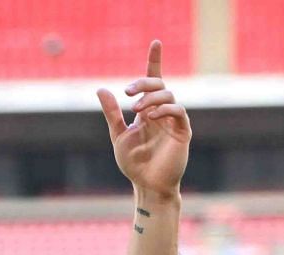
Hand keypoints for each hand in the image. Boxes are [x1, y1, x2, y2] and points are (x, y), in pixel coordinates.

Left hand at [97, 41, 189, 199]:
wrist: (146, 184)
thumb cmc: (134, 163)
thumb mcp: (118, 134)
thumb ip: (112, 113)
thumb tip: (101, 89)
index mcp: (148, 110)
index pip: (153, 80)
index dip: (154, 61)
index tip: (155, 42)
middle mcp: (162, 112)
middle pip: (159, 84)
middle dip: (144, 83)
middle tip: (128, 92)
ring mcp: (173, 120)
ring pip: (168, 95)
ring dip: (150, 98)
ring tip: (135, 109)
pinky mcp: (182, 131)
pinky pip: (177, 111)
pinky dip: (164, 109)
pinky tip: (151, 116)